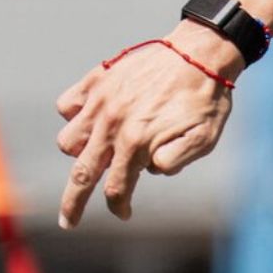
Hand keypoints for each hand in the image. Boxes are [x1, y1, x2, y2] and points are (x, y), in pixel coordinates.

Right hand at [55, 22, 239, 226]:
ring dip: (78, 154)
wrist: (202, 50)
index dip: (119, 206)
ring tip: (91, 156)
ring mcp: (101, 101)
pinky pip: (67, 104)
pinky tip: (89, 119)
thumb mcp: (204, 138)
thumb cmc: (206, 98)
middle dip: (73, 204)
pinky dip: (72, 115)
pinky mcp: (97, 79)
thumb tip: (149, 170)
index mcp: (137, 142)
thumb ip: (175, 160)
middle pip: (81, 176)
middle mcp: (112, 124)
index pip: (116, 189)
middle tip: (69, 221)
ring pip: (69, 141)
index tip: (124, 212)